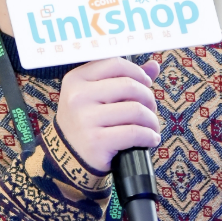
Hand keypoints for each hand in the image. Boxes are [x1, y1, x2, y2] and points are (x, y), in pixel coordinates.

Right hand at [56, 57, 160, 173]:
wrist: (68, 157)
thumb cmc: (87, 122)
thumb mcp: (95, 96)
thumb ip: (123, 78)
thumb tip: (153, 66)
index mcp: (76, 80)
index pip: (115, 64)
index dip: (137, 72)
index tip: (146, 83)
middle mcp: (78, 97)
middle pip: (129, 86)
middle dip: (148, 97)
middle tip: (150, 109)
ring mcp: (85, 120)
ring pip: (135, 110)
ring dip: (151, 120)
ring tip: (152, 126)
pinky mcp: (96, 142)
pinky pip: (134, 133)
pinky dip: (149, 136)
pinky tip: (150, 139)